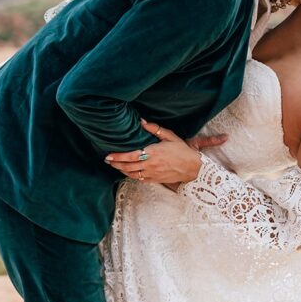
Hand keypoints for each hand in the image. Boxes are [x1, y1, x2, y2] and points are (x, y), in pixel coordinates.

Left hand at [104, 120, 225, 183]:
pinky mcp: (154, 180)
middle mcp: (150, 164)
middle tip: (108, 160)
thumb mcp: (170, 136)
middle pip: (127, 166)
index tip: (109, 155)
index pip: (130, 156)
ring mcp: (152, 173)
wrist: (192, 167)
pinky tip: (127, 172)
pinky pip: (139, 179)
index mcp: (153, 152)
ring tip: (115, 165)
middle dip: (115, 163)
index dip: (118, 156)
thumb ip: (155, 129)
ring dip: (121, 170)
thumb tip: (142, 122)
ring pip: (131, 174)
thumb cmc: (182, 150)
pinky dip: (130, 176)